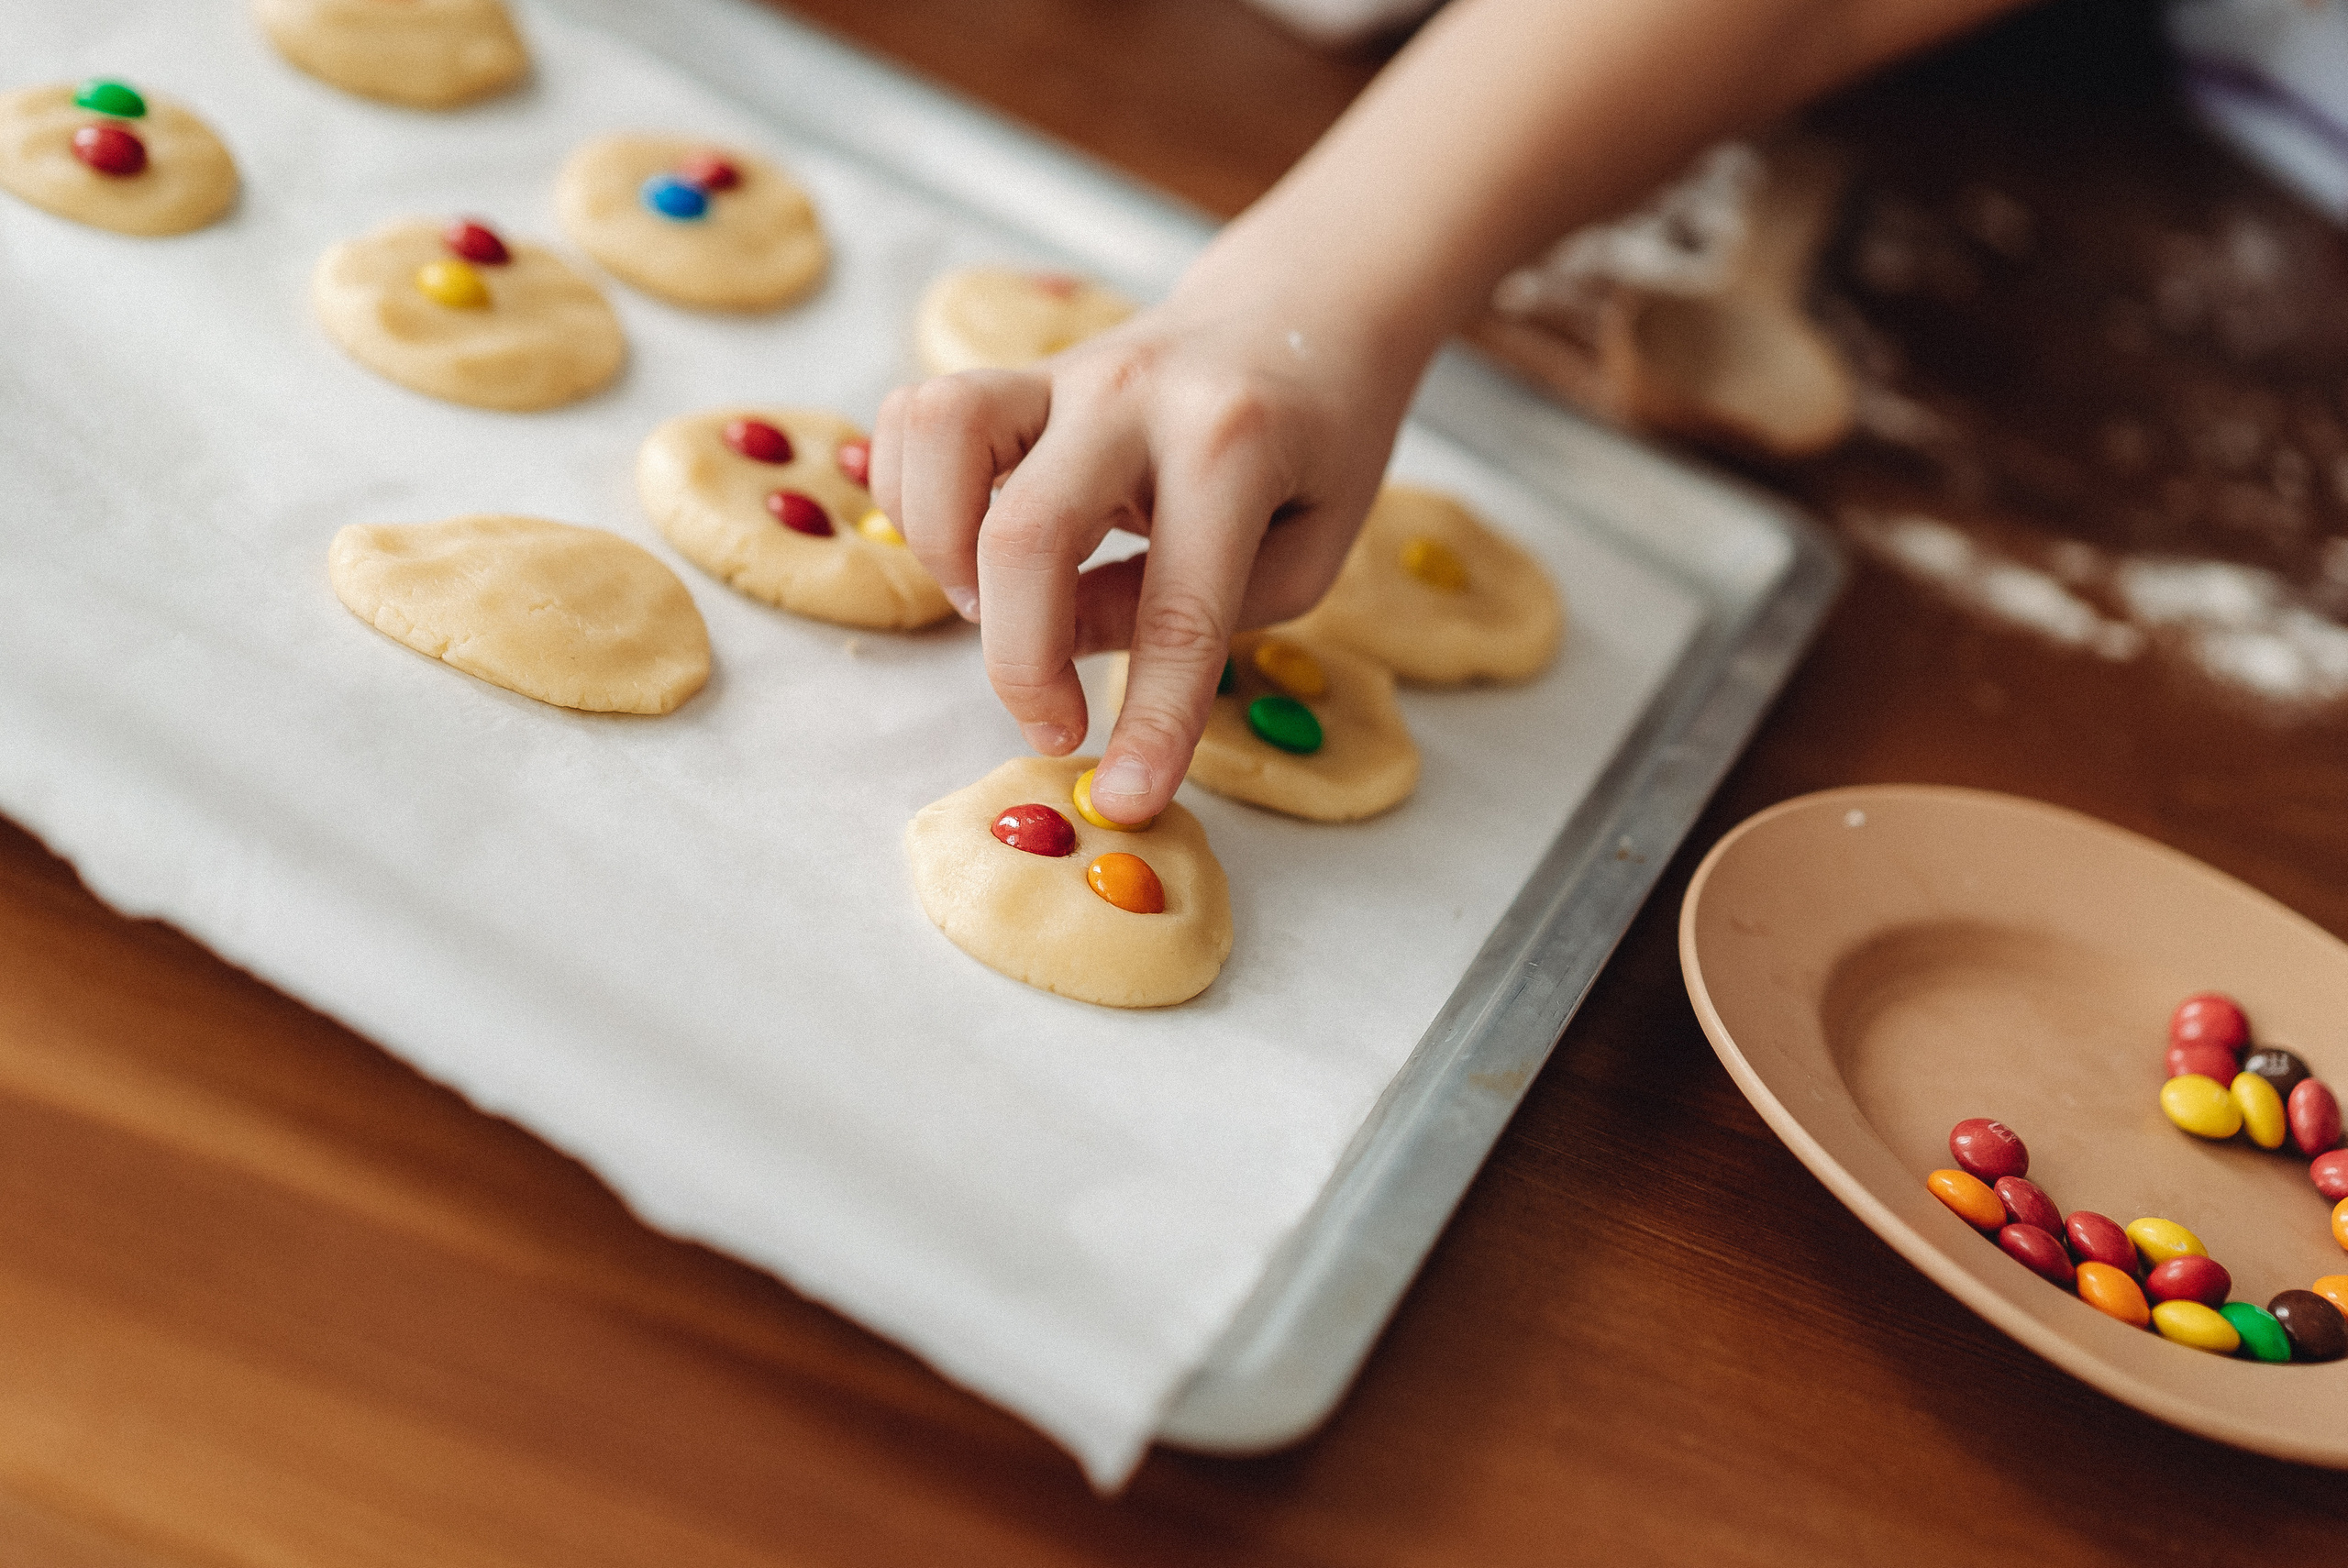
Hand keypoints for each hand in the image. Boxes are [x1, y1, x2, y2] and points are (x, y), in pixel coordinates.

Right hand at [871, 277, 1419, 824]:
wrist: (1302, 305)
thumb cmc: (1319, 445)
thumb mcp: (1309, 546)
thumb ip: (1204, 611)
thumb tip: (1069, 649)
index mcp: (1234, 445)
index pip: (1180, 609)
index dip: (1149, 721)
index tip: (1126, 800)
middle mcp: (1134, 395)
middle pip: (1026, 534)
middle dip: (1020, 661)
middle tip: (1054, 723)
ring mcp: (1062, 370)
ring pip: (942, 434)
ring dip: (940, 547)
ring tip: (986, 604)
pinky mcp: (1014, 370)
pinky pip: (917, 416)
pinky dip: (914, 494)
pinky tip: (965, 542)